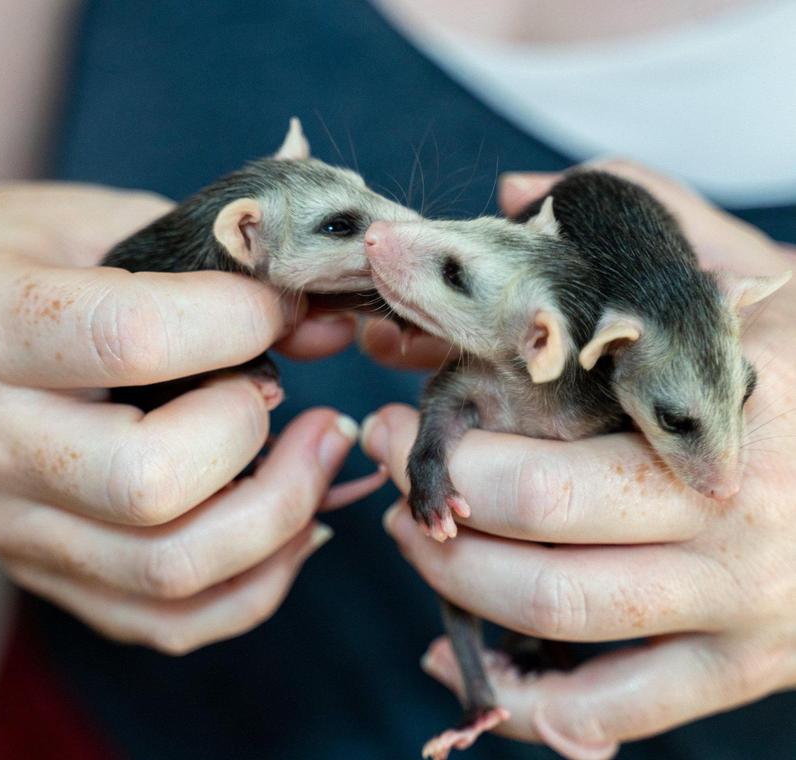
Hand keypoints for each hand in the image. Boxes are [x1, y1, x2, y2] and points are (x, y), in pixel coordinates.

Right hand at [0, 183, 369, 653]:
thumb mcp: (79, 222)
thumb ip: (199, 259)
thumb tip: (321, 323)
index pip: (131, 340)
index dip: (238, 318)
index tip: (276, 301)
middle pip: (151, 483)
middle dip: (253, 434)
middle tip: (284, 390)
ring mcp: (9, 524)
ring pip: (169, 570)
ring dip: (278, 516)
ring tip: (315, 449)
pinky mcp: (40, 573)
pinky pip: (164, 621)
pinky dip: (253, 584)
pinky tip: (287, 519)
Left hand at [361, 161, 795, 758]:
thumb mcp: (755, 275)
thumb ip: (648, 215)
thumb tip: (515, 194)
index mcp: (724, 411)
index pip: (546, 441)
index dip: (448, 439)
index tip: (394, 413)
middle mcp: (732, 514)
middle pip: (535, 526)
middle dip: (435, 502)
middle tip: (392, 468)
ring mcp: (743, 603)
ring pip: (558, 614)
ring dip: (457, 583)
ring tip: (417, 537)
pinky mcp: (748, 667)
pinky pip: (620, 709)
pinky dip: (530, 704)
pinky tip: (464, 662)